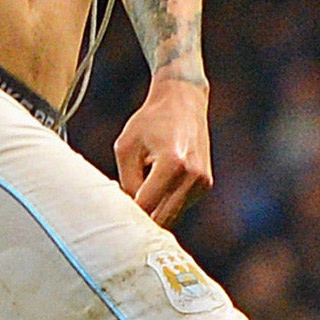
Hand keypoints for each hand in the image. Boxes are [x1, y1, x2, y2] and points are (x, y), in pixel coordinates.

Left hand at [114, 76, 211, 227]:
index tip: (113, 215)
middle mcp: (193, 176)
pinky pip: (180, 205)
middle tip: (122, 213)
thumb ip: (126, 182)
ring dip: (155, 210)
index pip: (146, 206)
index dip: (127, 213)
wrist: (183, 100)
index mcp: (172, 164)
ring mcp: (203, 182)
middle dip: (141, 218)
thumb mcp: (126, 147)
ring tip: (141, 188)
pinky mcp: (206, 184)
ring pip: (172, 215)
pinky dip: (166, 202)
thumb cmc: (151, 120)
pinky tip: (157, 182)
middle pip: (162, 218)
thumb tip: (128, 211)